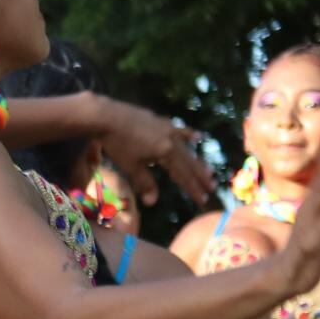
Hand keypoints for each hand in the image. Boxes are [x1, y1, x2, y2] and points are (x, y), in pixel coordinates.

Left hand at [99, 100, 216, 205]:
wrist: (107, 116)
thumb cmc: (117, 144)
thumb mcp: (131, 166)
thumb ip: (145, 183)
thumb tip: (152, 203)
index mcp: (166, 153)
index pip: (182, 175)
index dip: (192, 189)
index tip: (202, 200)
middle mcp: (172, 140)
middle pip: (189, 162)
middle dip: (200, 177)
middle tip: (212, 188)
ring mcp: (168, 128)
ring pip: (186, 148)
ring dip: (197, 161)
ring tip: (209, 170)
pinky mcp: (161, 121)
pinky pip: (179, 130)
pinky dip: (189, 135)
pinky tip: (198, 137)